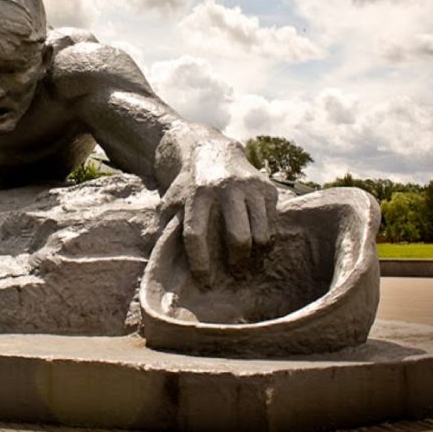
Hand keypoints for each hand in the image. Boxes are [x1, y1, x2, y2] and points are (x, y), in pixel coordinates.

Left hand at [162, 139, 277, 285]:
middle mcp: (225, 189)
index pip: (196, 235)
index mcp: (197, 194)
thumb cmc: (189, 185)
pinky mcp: (268, 188)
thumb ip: (165, 226)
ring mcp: (250, 188)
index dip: (200, 262)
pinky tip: (257, 246)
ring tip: (248, 264)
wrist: (212, 150)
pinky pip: (272, 225)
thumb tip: (160, 258)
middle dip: (236, 262)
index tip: (204, 281)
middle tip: (234, 273)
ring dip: (255, 255)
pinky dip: (267, 240)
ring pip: (260, 234)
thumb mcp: (171, 199)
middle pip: (238, 238)